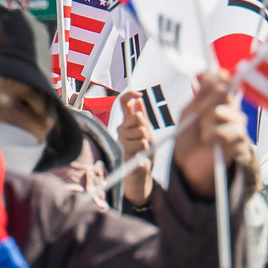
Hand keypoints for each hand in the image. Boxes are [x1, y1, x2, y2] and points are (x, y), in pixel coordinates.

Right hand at [117, 92, 155, 206]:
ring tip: (143, 149)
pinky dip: (146, 148)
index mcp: (127, 122)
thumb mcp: (147, 132)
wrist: (141, 173)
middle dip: (146, 127)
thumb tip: (139, 101)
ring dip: (147, 140)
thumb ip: (142, 118)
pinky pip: (142, 142)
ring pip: (141, 131)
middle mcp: (121, 128)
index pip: (123, 102)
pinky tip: (140, 154)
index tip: (139, 94)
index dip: (129, 95)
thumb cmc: (145, 153)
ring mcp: (120, 138)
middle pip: (136, 117)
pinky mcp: (123, 149)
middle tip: (145, 139)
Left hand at [171, 70, 248, 198]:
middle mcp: (230, 105)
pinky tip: (209, 141)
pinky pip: (225, 128)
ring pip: (220, 111)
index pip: (220, 78)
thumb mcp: (189, 111)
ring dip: (206, 123)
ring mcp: (237, 120)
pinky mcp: (240, 136)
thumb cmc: (188, 136)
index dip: (211, 79)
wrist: (190, 163)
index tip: (199, 85)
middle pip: (222, 91)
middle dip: (204, 105)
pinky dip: (213, 135)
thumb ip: (203, 94)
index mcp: (218, 97)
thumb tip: (216, 74)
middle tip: (197, 118)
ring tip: (202, 134)